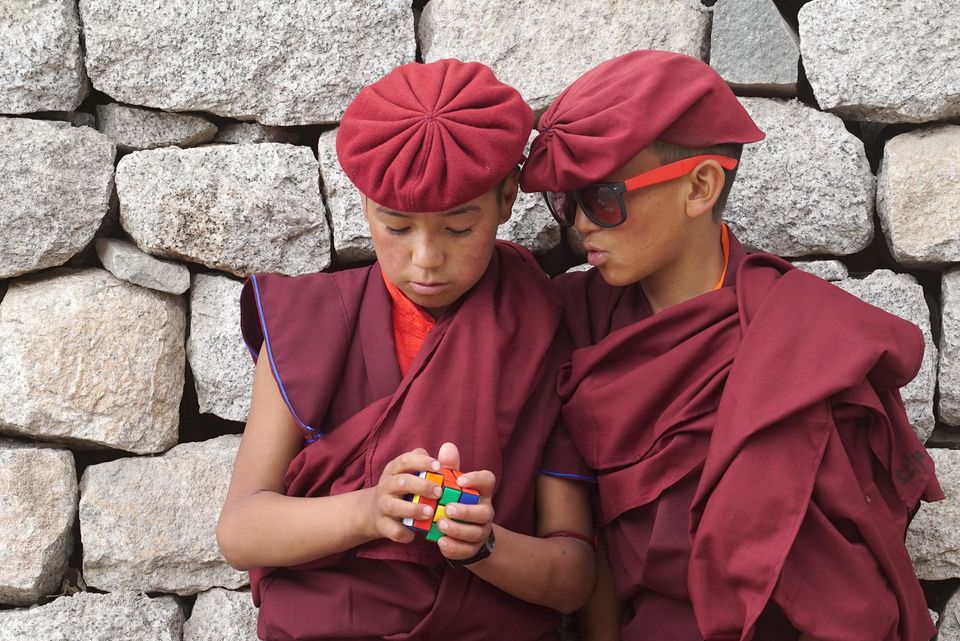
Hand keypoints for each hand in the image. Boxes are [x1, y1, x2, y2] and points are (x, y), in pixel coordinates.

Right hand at [365, 448, 441, 542]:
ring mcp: (382, 505)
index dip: (421, 462)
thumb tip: (450, 449)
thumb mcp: (415, 474)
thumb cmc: (405, 489)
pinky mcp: (382, 525)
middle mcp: (386, 485)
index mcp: (395, 470)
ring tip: (429, 512)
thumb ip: (435, 465)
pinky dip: (404, 532)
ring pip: (393, 506)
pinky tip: (415, 533)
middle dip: (421, 486)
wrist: (375, 511)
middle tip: (438, 492)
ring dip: (412, 509)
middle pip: (400, 482)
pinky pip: (393, 530)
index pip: (405, 460)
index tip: (438, 466)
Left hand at [434, 442, 496, 560]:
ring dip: (458, 529)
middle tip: (447, 508)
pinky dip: (454, 547)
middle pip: (484, 511)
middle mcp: (485, 511)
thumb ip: (450, 468)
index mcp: (481, 492)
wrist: (460, 533)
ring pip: (475, 532)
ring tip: (440, 525)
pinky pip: (466, 549)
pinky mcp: (472, 547)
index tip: (461, 479)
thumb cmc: (455, 501)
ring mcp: (480, 530)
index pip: (488, 480)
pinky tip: (441, 542)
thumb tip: (447, 447)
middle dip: (466, 511)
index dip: (477, 479)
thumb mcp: (451, 484)